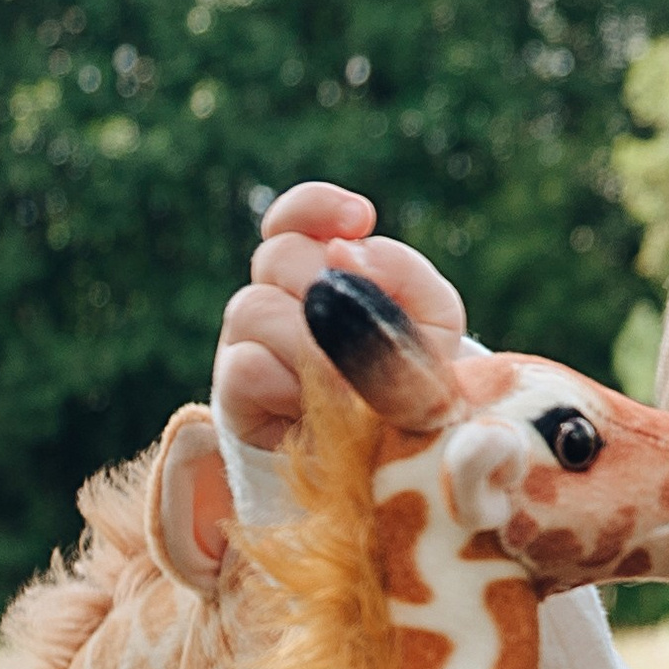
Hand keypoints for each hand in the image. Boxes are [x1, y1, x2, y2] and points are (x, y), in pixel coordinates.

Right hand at [211, 181, 469, 453]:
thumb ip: (403, 276)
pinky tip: (319, 402)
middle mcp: (276, 298)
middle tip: (365, 328)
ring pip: (253, 306)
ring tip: (351, 377)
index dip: (317, 207)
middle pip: (277, 256)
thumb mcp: (432, 325)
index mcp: (319, 271)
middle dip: (326, 284)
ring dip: (310, 339)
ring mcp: (250, 343)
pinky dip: (289, 380)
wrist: (393, 461)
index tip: (360, 219)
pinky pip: (246, 365)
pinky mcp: (236, 394)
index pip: (295, 217)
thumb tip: (347, 249)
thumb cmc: (410, 381)